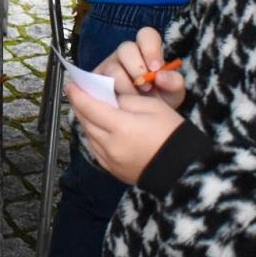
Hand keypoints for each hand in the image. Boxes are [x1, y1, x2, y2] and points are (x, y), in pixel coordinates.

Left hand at [68, 82, 185, 185]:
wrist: (184, 169)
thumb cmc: (172, 133)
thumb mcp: (152, 106)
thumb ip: (126, 101)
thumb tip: (110, 101)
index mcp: (121, 127)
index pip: (90, 107)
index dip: (78, 95)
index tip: (71, 85)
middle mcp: (110, 145)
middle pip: (86, 121)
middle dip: (80, 106)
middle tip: (77, 95)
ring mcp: (110, 160)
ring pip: (89, 136)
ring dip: (87, 122)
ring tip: (88, 110)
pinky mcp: (113, 170)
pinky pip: (96, 149)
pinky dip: (94, 137)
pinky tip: (99, 129)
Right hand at [97, 27, 185, 109]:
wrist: (144, 118)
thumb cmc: (159, 99)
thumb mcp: (174, 93)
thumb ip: (174, 82)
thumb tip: (161, 76)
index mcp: (146, 50)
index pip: (146, 35)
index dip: (150, 48)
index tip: (156, 68)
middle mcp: (126, 54)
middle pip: (126, 48)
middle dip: (136, 68)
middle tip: (146, 87)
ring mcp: (109, 65)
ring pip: (113, 67)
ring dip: (125, 85)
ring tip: (134, 99)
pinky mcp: (96, 80)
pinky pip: (98, 82)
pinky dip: (109, 92)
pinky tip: (118, 102)